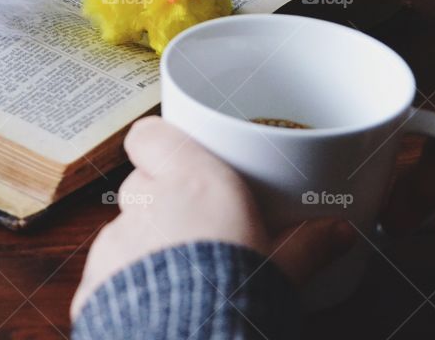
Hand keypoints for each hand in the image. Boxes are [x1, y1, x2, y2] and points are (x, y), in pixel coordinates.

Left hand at [70, 116, 355, 319]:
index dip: (163, 144)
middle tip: (196, 223)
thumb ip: (310, 244)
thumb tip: (339, 231)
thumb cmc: (236, 302)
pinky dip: (127, 279)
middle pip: (142, 182)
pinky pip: (108, 269)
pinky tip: (158, 301)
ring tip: (179, 271)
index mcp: (192, 182)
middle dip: (163, 198)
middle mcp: (147, 204)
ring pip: (125, 226)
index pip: (150, 133)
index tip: (183, 157)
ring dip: (145, 240)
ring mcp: (116, 243)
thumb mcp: (284, 270)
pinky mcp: (95, 282)